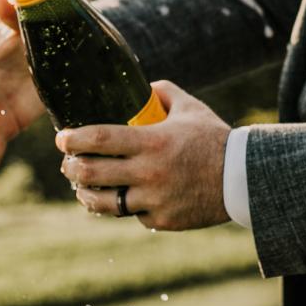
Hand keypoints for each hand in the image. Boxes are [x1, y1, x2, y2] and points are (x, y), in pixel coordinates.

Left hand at [58, 81, 230, 230]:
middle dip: (71, 168)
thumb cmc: (214, 139)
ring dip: (86, 194)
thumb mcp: (190, 108)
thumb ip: (164, 91)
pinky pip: (132, 215)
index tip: (61, 138)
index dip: (73, 139)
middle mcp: (148, 173)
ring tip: (82, 187)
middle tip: (68, 162)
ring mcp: (154, 200)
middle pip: (92, 174)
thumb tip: (144, 85)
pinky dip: (126, 207)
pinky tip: (124, 198)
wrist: (243, 179)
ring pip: (104, 203)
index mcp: (151, 142)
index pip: (98, 140)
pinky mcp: (162, 220)